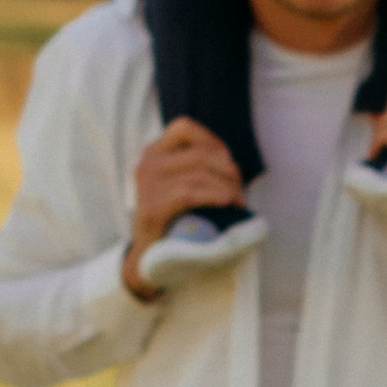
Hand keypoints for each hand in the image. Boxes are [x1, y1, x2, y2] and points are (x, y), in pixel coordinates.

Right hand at [124, 115, 243, 299]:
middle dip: (228, 170)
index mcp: (153, 153)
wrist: (150, 259)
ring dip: (227, 187)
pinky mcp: (151, 208)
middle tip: (240, 191)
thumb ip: (198, 168)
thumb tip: (231, 164)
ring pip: (199, 173)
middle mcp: (146, 164)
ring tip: (237, 202)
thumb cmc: (175, 220)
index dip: (212, 141)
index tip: (228, 163)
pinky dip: (215, 196)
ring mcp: (146, 185)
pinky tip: (227, 203)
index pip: (184, 127)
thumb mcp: (182, 185)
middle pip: (199, 154)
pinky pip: (190, 193)